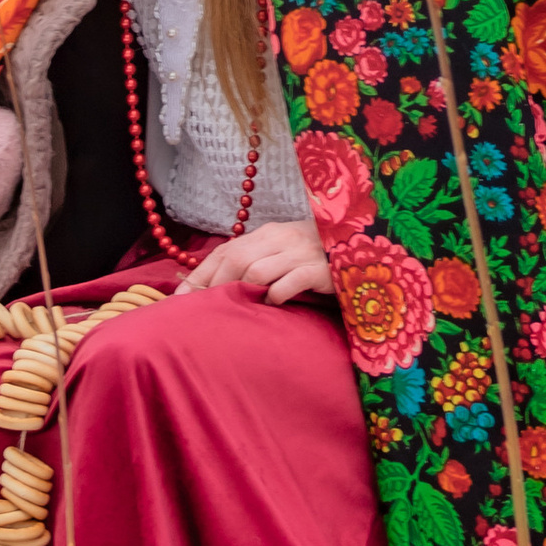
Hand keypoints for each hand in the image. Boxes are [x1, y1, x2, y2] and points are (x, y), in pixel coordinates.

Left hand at [175, 218, 332, 304]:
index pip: (226, 250)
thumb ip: (256, 262)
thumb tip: (215, 285)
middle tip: (199, 311)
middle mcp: (281, 238)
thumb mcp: (284, 254)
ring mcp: (300, 252)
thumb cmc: (318, 258)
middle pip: (235, 259)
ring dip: (240, 292)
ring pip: (256, 270)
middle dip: (212, 286)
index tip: (180, 298)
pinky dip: (275, 295)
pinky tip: (272, 305)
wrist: (365, 249)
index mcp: (269, 233)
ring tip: (231, 312)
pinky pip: (288, 282)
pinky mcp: (319, 269)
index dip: (200, 274)